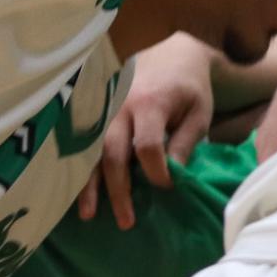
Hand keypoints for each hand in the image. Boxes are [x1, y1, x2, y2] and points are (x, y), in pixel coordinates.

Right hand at [75, 33, 213, 228]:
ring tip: (89, 215)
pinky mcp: (96, 115)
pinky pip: (85, 146)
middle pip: (113, 153)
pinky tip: (77, 195)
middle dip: (118, 189)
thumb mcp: (199, 112)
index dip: (155, 171)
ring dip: (90, 185)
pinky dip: (81, 171)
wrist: (172, 55)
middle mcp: (121, 106)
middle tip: (126, 222)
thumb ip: (185, 142)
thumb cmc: (189, 88)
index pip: (148, 145)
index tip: (166, 188)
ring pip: (91, 152)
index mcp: (151, 103)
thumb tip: (173, 177)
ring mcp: (104, 111)